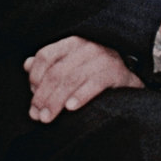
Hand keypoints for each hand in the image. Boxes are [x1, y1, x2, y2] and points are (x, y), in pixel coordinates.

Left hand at [24, 36, 142, 122]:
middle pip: (56, 71)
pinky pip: (95, 83)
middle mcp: (86, 46)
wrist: (133, 73)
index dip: (35, 77)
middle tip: (36, 115)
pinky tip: (71, 108)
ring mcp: (102, 58)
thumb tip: (27, 64)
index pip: (45, 55)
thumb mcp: (72, 63)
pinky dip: (81, 95)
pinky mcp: (116, 72)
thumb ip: (50, 64)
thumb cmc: (97, 70)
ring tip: (47, 118)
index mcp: (72, 42)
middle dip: (42, 96)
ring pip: (71, 79)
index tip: (32, 97)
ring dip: (55, 101)